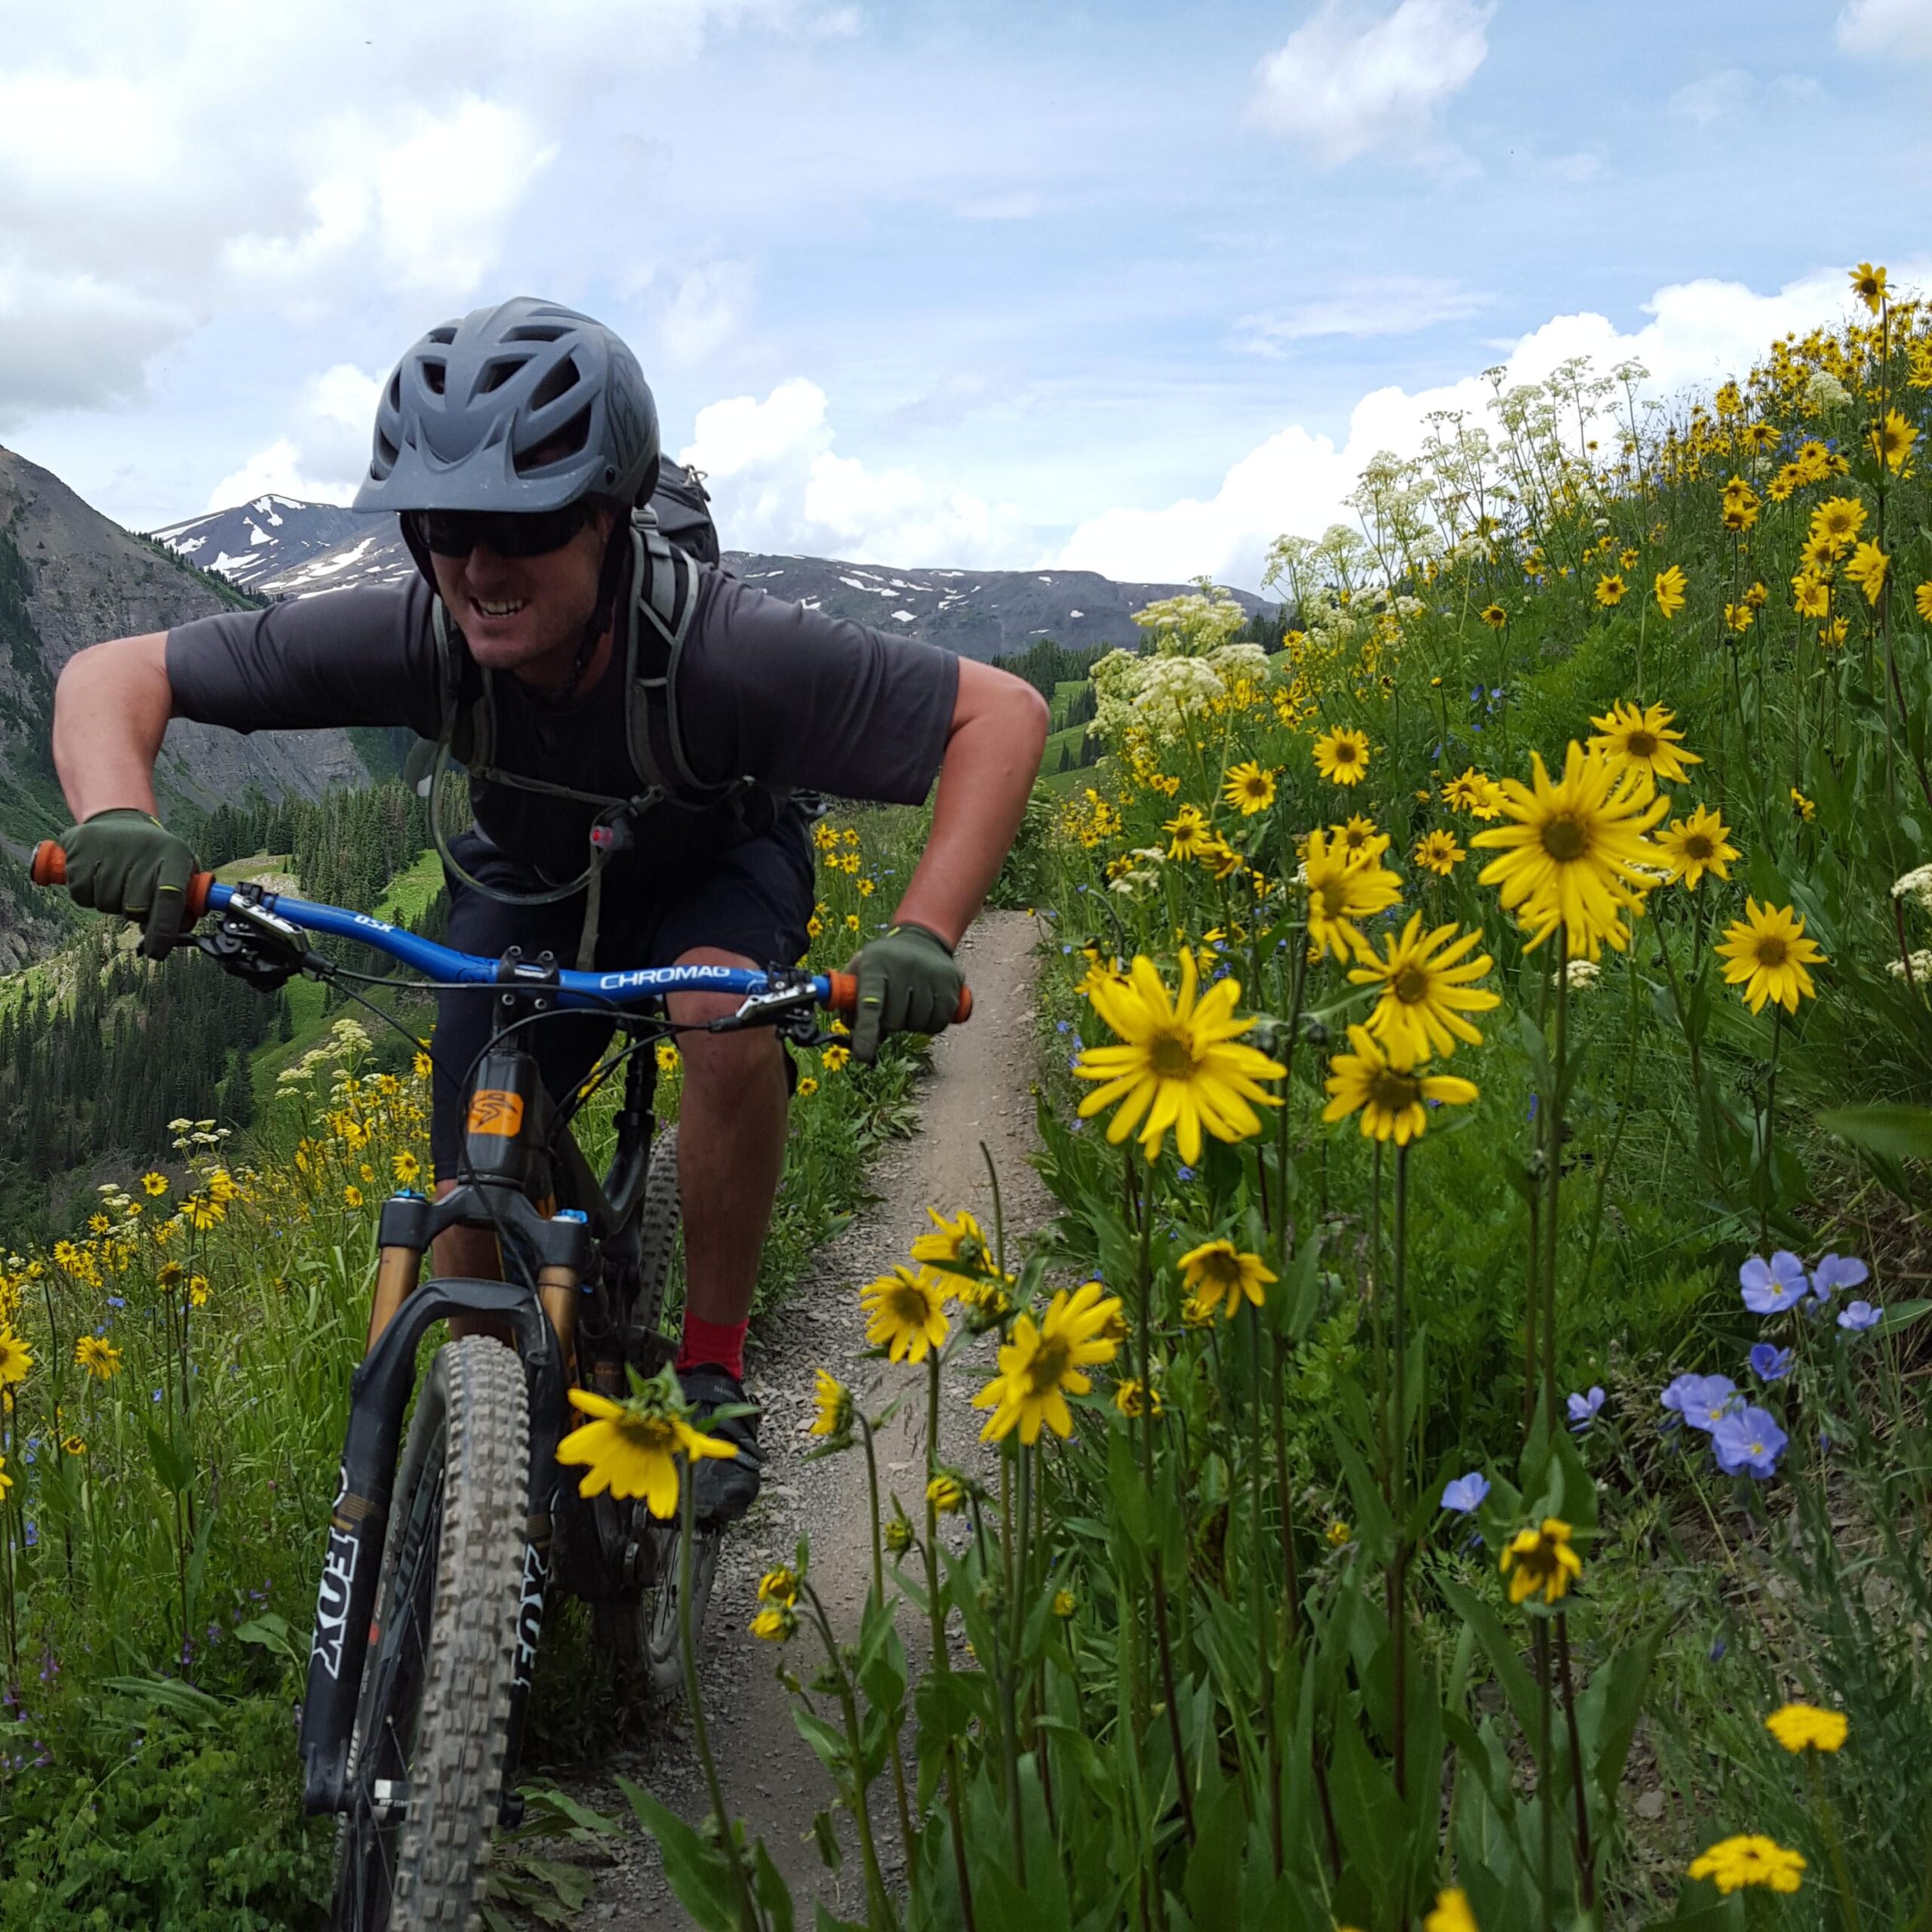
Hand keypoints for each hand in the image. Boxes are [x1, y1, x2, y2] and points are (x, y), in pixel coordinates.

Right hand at [59, 808, 200, 959]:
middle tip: (136, 895)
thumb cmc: (155, 859)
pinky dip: (88, 895)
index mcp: (174, 855)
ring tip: (118, 879)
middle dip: (136, 914)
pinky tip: (97, 874)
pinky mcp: (79, 849)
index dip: (163, 928)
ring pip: (106, 905)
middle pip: (135, 908)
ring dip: (111, 903)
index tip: (156, 952)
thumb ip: (181, 907)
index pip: (171, 897)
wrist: (120, 823)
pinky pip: (81, 896)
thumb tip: (169, 940)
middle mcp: (144, 848)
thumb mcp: (179, 873)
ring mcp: (109, 847)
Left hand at [846, 922, 963, 1063]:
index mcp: (876, 964)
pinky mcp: (952, 982)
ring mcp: (931, 973)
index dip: (866, 1032)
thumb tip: (849, 1028)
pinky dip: (931, 1024)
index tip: (862, 1055)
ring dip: (911, 1024)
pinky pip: (939, 1022)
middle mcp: (904, 966)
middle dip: (889, 1024)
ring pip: (918, 1024)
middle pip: (894, 1020)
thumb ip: (848, 998)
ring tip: (909, 1005)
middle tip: (891, 1010)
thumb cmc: (883, 962)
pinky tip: (926, 1009)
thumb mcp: (860, 969)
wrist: (921, 938)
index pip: (870, 1003)